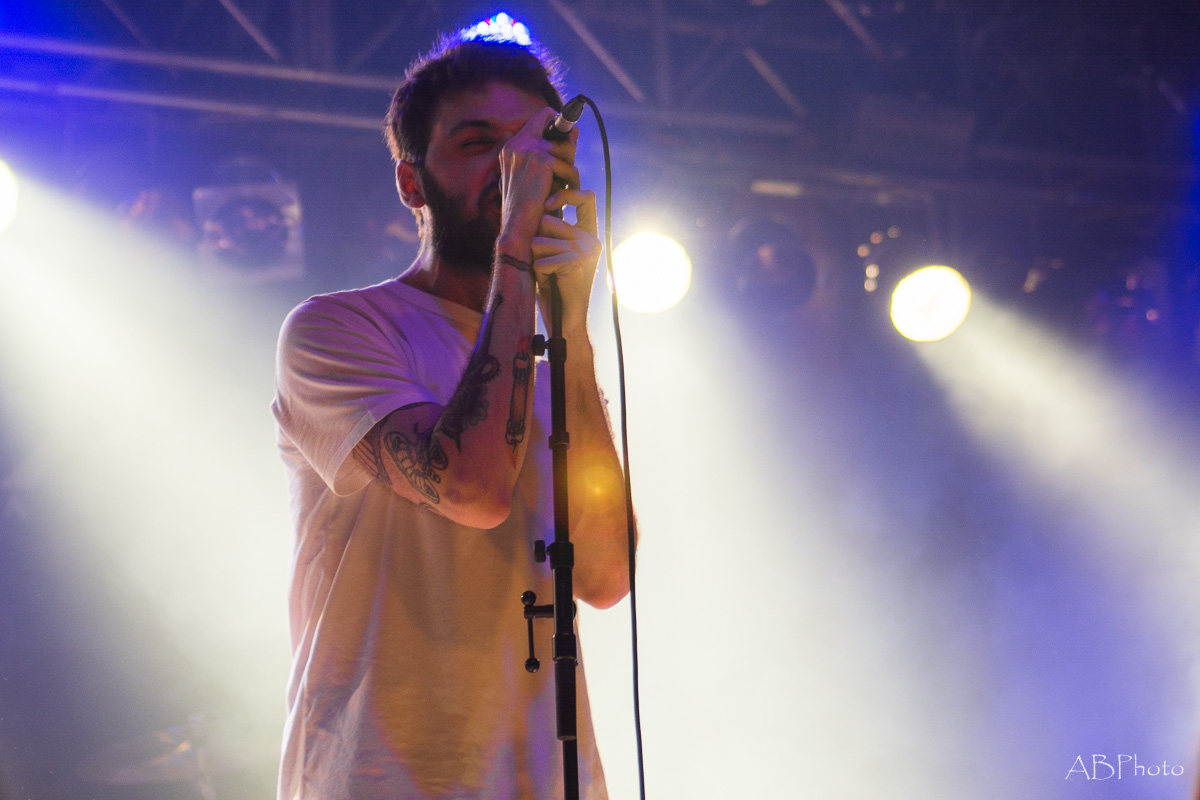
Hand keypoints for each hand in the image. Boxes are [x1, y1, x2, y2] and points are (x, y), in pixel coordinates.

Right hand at [498, 109, 579, 241]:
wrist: (516, 226)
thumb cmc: (525, 206)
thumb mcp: (531, 177)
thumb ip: (548, 154)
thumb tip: (576, 130)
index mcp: (511, 147)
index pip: (541, 118)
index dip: (558, 127)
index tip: (567, 142)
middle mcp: (517, 143)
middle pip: (557, 126)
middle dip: (567, 147)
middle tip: (566, 167)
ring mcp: (529, 149)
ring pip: (567, 147)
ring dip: (570, 167)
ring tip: (563, 185)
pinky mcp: (543, 160)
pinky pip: (569, 166)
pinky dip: (570, 182)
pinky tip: (562, 195)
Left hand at [532, 186, 601, 333]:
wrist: (567, 320)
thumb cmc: (556, 286)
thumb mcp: (557, 252)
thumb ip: (554, 230)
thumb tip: (539, 205)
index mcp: (589, 234)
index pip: (587, 197)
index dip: (565, 194)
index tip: (549, 205)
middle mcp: (591, 240)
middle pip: (547, 221)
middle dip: (538, 242)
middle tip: (549, 264)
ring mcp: (585, 251)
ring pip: (539, 241)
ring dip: (537, 260)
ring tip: (551, 275)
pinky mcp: (575, 263)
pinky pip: (539, 260)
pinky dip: (539, 274)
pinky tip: (552, 283)